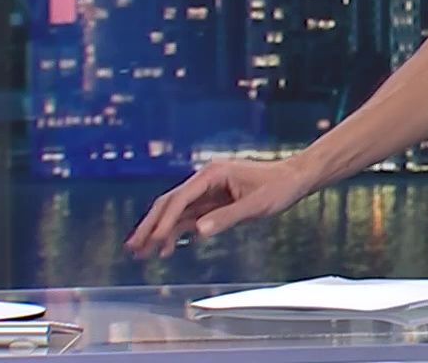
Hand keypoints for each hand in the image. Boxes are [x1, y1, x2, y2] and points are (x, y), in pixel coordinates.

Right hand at [123, 158, 317, 259]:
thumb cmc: (278, 188)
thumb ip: (227, 218)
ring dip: (159, 231)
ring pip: (175, 212)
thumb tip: (198, 232)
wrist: (294, 178)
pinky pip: (188, 217)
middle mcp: (205, 180)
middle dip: (150, 226)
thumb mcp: (255, 205)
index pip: (180, 199)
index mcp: (212, 174)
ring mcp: (207, 190)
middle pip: (169, 203)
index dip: (164, 221)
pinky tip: (167, 249)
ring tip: (141, 254)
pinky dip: (176, 232)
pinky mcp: (213, 201)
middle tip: (133, 247)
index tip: (152, 240)